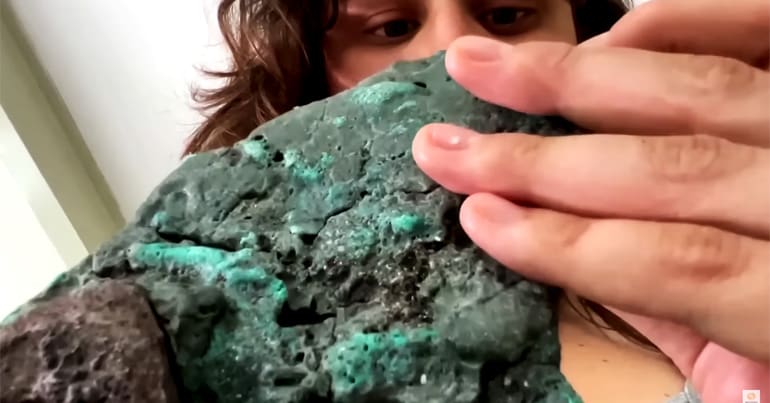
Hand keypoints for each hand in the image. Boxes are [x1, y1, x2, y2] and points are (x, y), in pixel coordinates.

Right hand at [412, 0, 768, 401]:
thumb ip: (697, 339)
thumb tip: (592, 278)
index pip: (678, 264)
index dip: (567, 244)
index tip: (478, 219)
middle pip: (674, 169)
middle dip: (539, 159)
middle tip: (444, 143)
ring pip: (705, 89)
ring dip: (579, 77)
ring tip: (486, 66)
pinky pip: (765, 30)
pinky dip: (686, 20)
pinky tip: (612, 32)